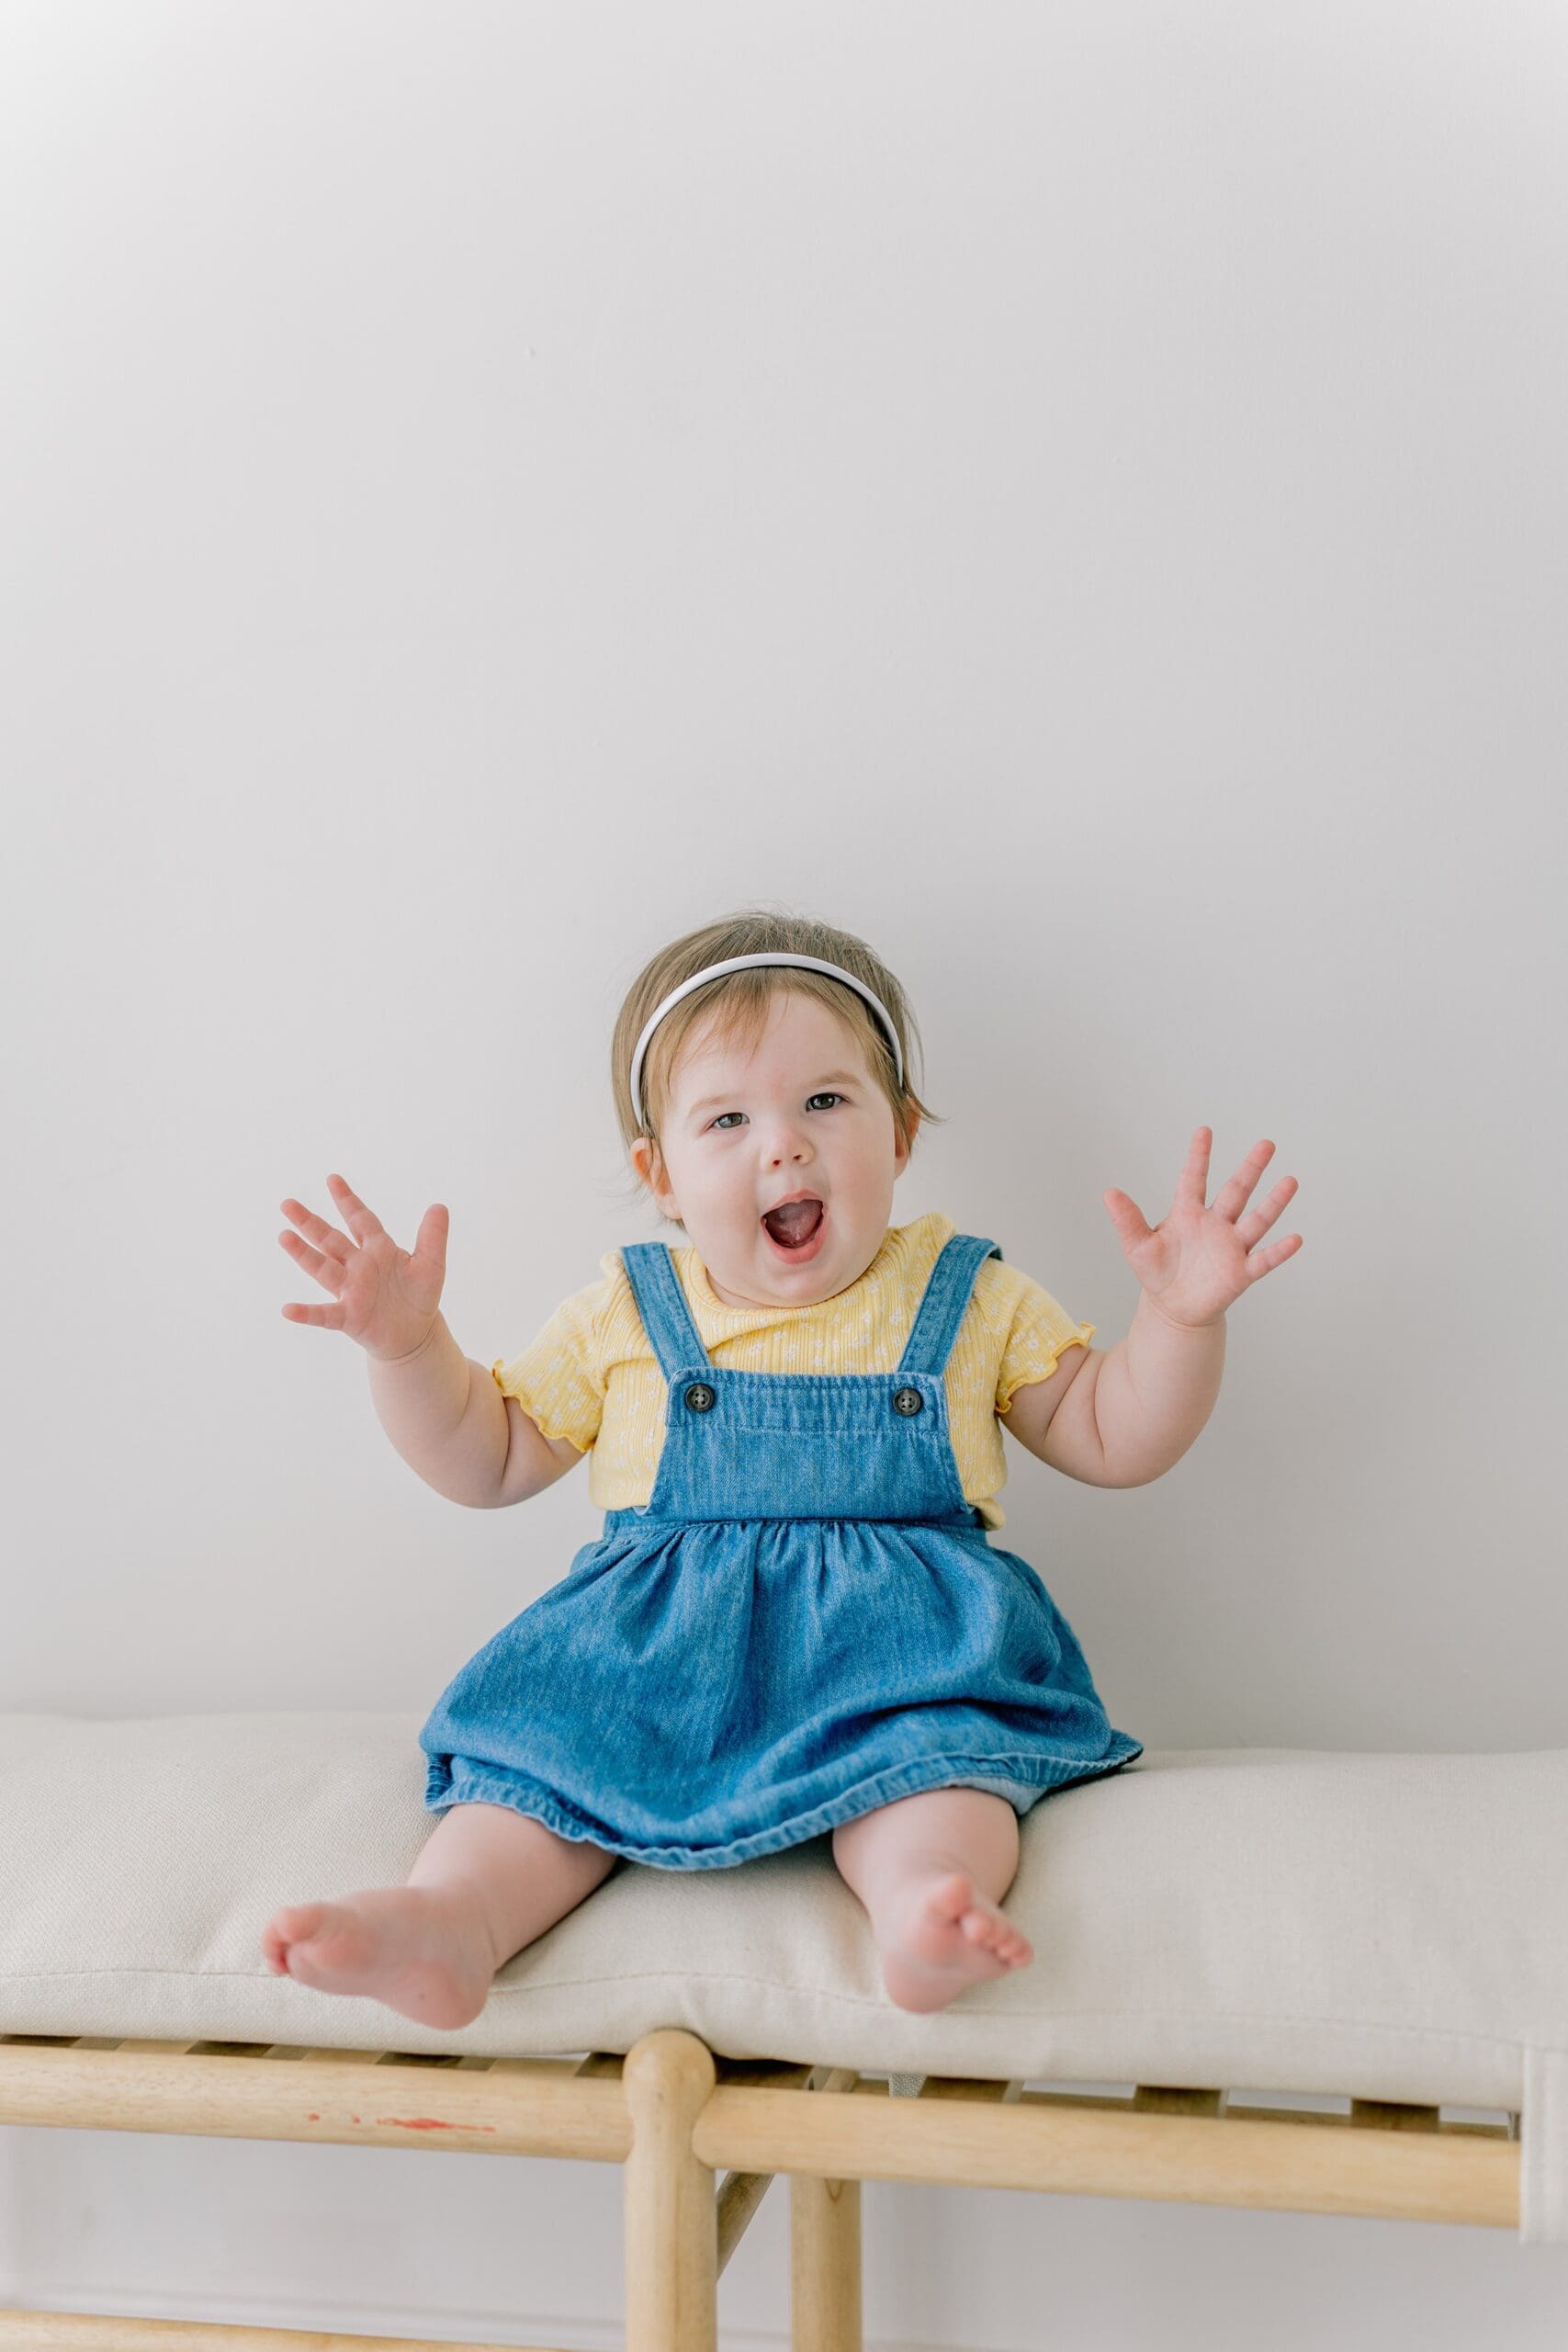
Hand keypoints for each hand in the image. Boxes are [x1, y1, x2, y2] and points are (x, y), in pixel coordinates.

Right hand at [278, 1173, 448, 1361]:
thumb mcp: (431, 1264)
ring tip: (284, 1236)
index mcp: (378, 1249)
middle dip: (310, 1222)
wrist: (415, 1334)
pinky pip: (324, 1314)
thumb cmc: (418, 1296)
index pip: (360, 1219)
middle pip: (331, 1240)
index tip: (333, 1179)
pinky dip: (307, 1312)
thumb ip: (433, 1236)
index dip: (347, 1200)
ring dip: (304, 1254)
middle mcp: (358, 1266)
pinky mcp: (348, 1317)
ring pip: (323, 1268)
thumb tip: (439, 1206)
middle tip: (288, 1204)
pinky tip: (288, 1309)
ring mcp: (350, 1290)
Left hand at [1101, 1128, 1301, 1329]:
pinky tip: (1296, 1239)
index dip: (1199, 1156)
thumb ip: (1127, 1219)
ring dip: (1273, 1202)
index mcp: (1188, 1213)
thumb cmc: (1158, 1272)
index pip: (1194, 1179)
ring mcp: (1231, 1247)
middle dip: (1251, 1169)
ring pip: (1256, 1220)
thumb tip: (1109, 1192)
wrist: (1173, 1309)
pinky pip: (1264, 1259)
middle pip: (1236, 1191)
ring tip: (1290, 1181)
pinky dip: (1279, 1251)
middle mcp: (1215, 1224)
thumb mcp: (1137, 1246)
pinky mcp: (1241, 1272)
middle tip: (1267, 1144)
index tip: (1204, 1131)